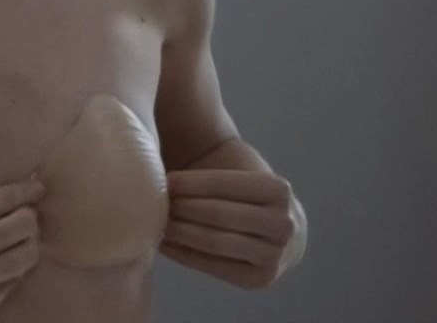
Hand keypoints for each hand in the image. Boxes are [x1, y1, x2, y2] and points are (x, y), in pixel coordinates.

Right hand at [0, 178, 44, 322]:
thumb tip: (16, 196)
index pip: (8, 197)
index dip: (28, 190)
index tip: (38, 188)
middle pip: (26, 224)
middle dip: (29, 219)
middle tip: (24, 219)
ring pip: (28, 254)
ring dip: (27, 246)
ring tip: (16, 244)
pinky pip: (12, 283)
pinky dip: (10, 274)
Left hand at [160, 169, 303, 289]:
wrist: (278, 229)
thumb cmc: (250, 193)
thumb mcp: (245, 167)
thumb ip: (216, 156)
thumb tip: (166, 162)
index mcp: (279, 190)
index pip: (221, 184)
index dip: (187, 182)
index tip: (162, 180)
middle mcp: (284, 224)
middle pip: (217, 214)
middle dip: (180, 207)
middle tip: (152, 203)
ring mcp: (275, 256)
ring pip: (215, 242)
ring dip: (179, 232)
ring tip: (156, 223)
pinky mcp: (260, 280)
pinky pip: (213, 266)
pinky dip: (184, 254)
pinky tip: (164, 244)